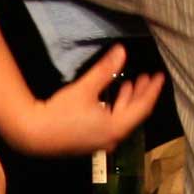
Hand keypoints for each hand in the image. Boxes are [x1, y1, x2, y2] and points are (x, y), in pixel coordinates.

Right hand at [13, 45, 163, 154]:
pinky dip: (117, 108)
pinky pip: (113, 123)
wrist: (33, 135)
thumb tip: (121, 51)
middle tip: (147, 76)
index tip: (159, 76)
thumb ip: (105, 70)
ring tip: (131, 82)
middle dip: (141, 94)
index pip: (142, 107)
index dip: (152, 91)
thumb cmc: (59, 113)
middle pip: (134, 114)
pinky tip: (112, 97)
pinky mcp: (91, 140)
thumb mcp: (84, 89)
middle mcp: (113, 138)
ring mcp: (102, 141)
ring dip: (128, 100)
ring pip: (123, 119)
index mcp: (116, 127)